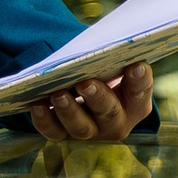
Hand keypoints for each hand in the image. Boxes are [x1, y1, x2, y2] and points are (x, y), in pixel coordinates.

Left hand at [28, 62, 154, 144]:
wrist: (86, 94)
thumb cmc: (106, 74)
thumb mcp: (117, 66)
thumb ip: (119, 58)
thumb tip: (117, 43)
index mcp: (135, 105)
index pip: (140, 92)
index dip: (140, 81)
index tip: (136, 66)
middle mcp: (115, 123)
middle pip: (109, 112)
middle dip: (97, 97)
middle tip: (85, 83)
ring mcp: (90, 132)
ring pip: (81, 128)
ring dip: (69, 111)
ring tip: (58, 94)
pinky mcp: (64, 134)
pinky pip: (53, 131)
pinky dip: (44, 120)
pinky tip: (37, 105)